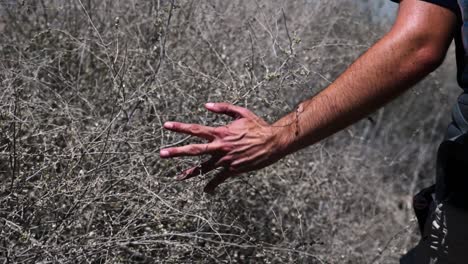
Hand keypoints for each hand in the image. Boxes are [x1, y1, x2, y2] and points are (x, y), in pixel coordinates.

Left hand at [160, 102, 288, 193]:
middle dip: (176, 151)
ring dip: (190, 172)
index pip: (196, 129)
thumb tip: (206, 105)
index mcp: (221, 132)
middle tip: (161, 154)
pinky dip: (211, 185)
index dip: (180, 127)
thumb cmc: (257, 126)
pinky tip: (205, 191)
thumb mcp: (241, 112)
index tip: (166, 126)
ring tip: (178, 177)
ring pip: (204, 167)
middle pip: (194, 149)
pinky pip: (219, 179)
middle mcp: (220, 147)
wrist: (273, 142)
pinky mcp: (233, 170)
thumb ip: (223, 108)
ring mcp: (226, 160)